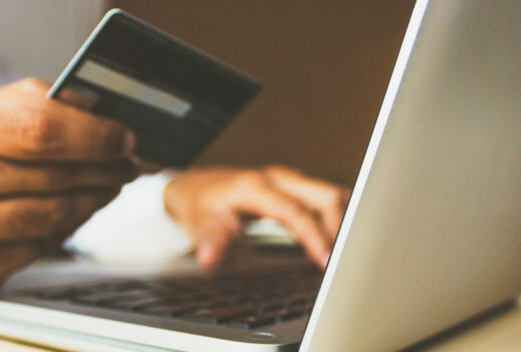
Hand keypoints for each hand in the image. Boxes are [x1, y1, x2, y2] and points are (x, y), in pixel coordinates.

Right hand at [0, 78, 136, 293]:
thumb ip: (15, 106)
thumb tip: (91, 111)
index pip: (36, 126)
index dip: (93, 133)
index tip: (122, 135)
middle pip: (51, 171)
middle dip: (103, 166)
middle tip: (125, 162)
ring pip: (52, 213)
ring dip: (92, 198)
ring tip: (107, 185)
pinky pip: (38, 246)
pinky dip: (65, 228)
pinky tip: (72, 212)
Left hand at [164, 166, 348, 267]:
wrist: (197, 187)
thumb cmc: (200, 205)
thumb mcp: (199, 224)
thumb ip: (211, 241)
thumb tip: (210, 257)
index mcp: (255, 187)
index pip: (294, 210)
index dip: (313, 235)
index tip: (326, 260)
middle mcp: (277, 178)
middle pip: (324, 196)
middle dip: (340, 228)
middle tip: (344, 261)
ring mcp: (289, 180)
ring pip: (331, 194)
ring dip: (344, 222)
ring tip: (349, 253)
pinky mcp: (295, 186)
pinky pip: (326, 198)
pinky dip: (339, 217)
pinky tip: (342, 239)